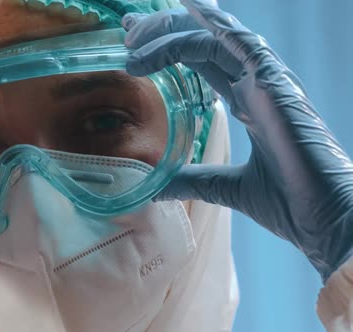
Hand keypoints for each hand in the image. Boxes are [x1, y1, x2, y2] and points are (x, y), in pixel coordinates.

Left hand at [123, 0, 352, 280]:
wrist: (323, 220)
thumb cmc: (290, 203)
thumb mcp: (224, 187)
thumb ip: (191, 180)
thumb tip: (154, 188)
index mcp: (248, 102)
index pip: (202, 64)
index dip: (168, 50)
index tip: (134, 49)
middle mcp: (255, 85)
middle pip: (202, 44)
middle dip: (162, 33)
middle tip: (126, 31)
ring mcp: (267, 81)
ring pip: (213, 39)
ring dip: (171, 33)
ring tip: (133, 38)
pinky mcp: (275, 85)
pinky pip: (238, 44)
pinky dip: (209, 27)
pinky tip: (180, 16)